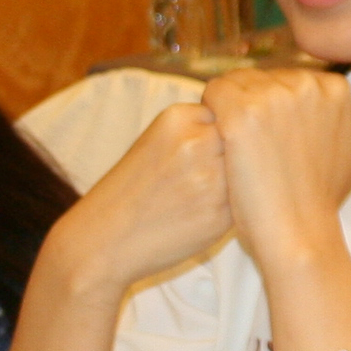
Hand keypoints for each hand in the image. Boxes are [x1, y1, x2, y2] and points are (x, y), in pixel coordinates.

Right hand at [43, 102, 236, 298]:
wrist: (104, 237)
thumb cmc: (132, 188)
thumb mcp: (156, 139)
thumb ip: (197, 128)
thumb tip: (246, 126)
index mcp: (178, 118)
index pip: (224, 113)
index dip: (216, 136)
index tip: (198, 153)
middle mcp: (196, 144)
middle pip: (238, 140)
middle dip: (226, 157)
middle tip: (197, 177)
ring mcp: (211, 180)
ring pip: (243, 172)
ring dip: (231, 183)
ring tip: (198, 195)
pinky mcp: (220, 214)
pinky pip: (240, 203)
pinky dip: (227, 209)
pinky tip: (199, 214)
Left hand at [201, 68, 350, 280]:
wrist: (300, 235)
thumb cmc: (319, 204)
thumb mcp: (347, 154)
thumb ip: (333, 123)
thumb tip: (323, 112)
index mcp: (334, 90)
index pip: (288, 79)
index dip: (272, 105)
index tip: (268, 133)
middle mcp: (306, 85)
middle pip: (262, 77)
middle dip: (250, 102)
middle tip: (245, 140)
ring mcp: (274, 96)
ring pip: (236, 81)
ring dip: (228, 106)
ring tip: (230, 142)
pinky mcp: (242, 112)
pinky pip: (214, 92)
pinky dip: (210, 111)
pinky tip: (216, 139)